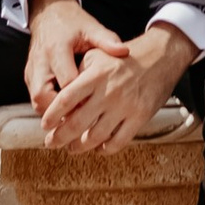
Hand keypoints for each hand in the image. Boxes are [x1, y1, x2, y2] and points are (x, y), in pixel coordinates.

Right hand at [25, 0, 126, 113]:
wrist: (49, 13)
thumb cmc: (73, 22)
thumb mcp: (91, 27)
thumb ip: (106, 40)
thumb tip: (124, 51)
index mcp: (57, 49)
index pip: (66, 82)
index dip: (80, 100)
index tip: (96, 110)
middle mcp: (40, 61)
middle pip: (42, 97)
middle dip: (60, 114)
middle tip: (81, 124)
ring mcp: (31, 70)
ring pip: (37, 102)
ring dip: (54, 114)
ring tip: (75, 122)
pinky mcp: (29, 75)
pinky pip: (36, 98)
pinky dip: (50, 107)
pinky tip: (67, 113)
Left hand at [41, 17, 194, 150]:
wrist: (160, 57)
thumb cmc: (124, 59)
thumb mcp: (97, 56)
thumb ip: (78, 73)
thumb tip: (58, 97)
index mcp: (96, 75)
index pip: (66, 99)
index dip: (52, 115)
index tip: (44, 125)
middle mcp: (109, 92)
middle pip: (77, 123)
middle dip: (60, 137)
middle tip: (51, 142)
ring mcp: (125, 106)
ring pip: (95, 137)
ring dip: (80, 146)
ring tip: (72, 148)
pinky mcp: (139, 117)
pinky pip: (118, 141)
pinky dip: (105, 149)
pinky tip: (98, 148)